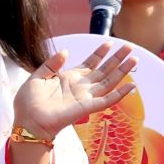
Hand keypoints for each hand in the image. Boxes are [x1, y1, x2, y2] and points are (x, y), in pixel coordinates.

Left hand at [12, 42, 135, 136]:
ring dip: (123, 71)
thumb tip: (66, 51)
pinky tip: (132, 86)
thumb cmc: (29, 102)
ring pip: (110, 81)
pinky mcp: (88, 107)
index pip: (90, 63)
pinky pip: (108, 100)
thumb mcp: (38, 77)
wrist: (28, 120)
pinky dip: (120, 94)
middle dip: (117, 58)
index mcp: (70, 78)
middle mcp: (82, 86)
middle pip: (105, 70)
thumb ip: (52, 64)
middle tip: (129, 47)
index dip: (100, 53)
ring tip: (134, 59)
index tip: (109, 43)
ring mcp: (86, 96)